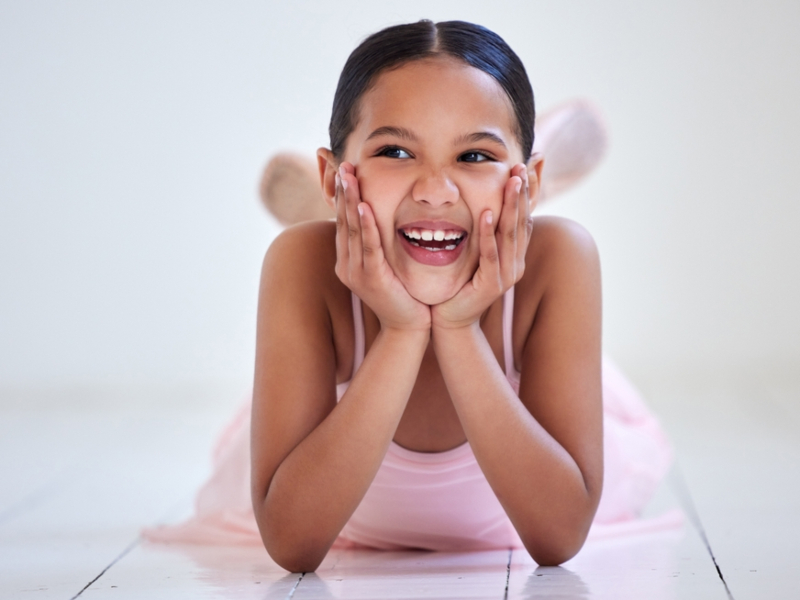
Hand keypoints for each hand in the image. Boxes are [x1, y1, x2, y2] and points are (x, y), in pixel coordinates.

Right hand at [335, 163, 430, 331]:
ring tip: (348, 176)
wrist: (408, 327)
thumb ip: (380, 245)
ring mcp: (356, 272)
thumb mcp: (386, 265)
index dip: (342, 196)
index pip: (343, 221)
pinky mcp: (372, 278)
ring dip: (350, 200)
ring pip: (352, 229)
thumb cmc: (402, 294)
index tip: (343, 171)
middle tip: (342, 165)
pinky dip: (366, 225)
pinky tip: (363, 206)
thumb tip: (382, 221)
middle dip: (342, 191)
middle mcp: (347, 264)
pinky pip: (368, 246)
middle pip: (343, 220)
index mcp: (348, 260)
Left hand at [431, 164, 533, 329]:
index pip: (525, 216)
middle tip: (520, 165)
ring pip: (510, 235)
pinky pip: (490, 255)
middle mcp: (515, 263)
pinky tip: (485, 213)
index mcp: (514, 254)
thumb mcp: (473, 253)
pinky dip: (488, 233)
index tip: (525, 166)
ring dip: (510, 206)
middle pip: (521, 221)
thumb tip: (481, 202)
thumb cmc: (459, 284)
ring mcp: (506, 276)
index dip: (527, 192)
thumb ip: (480, 230)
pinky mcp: (491, 286)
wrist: (450, 320)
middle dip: (522, 192)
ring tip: (511, 181)